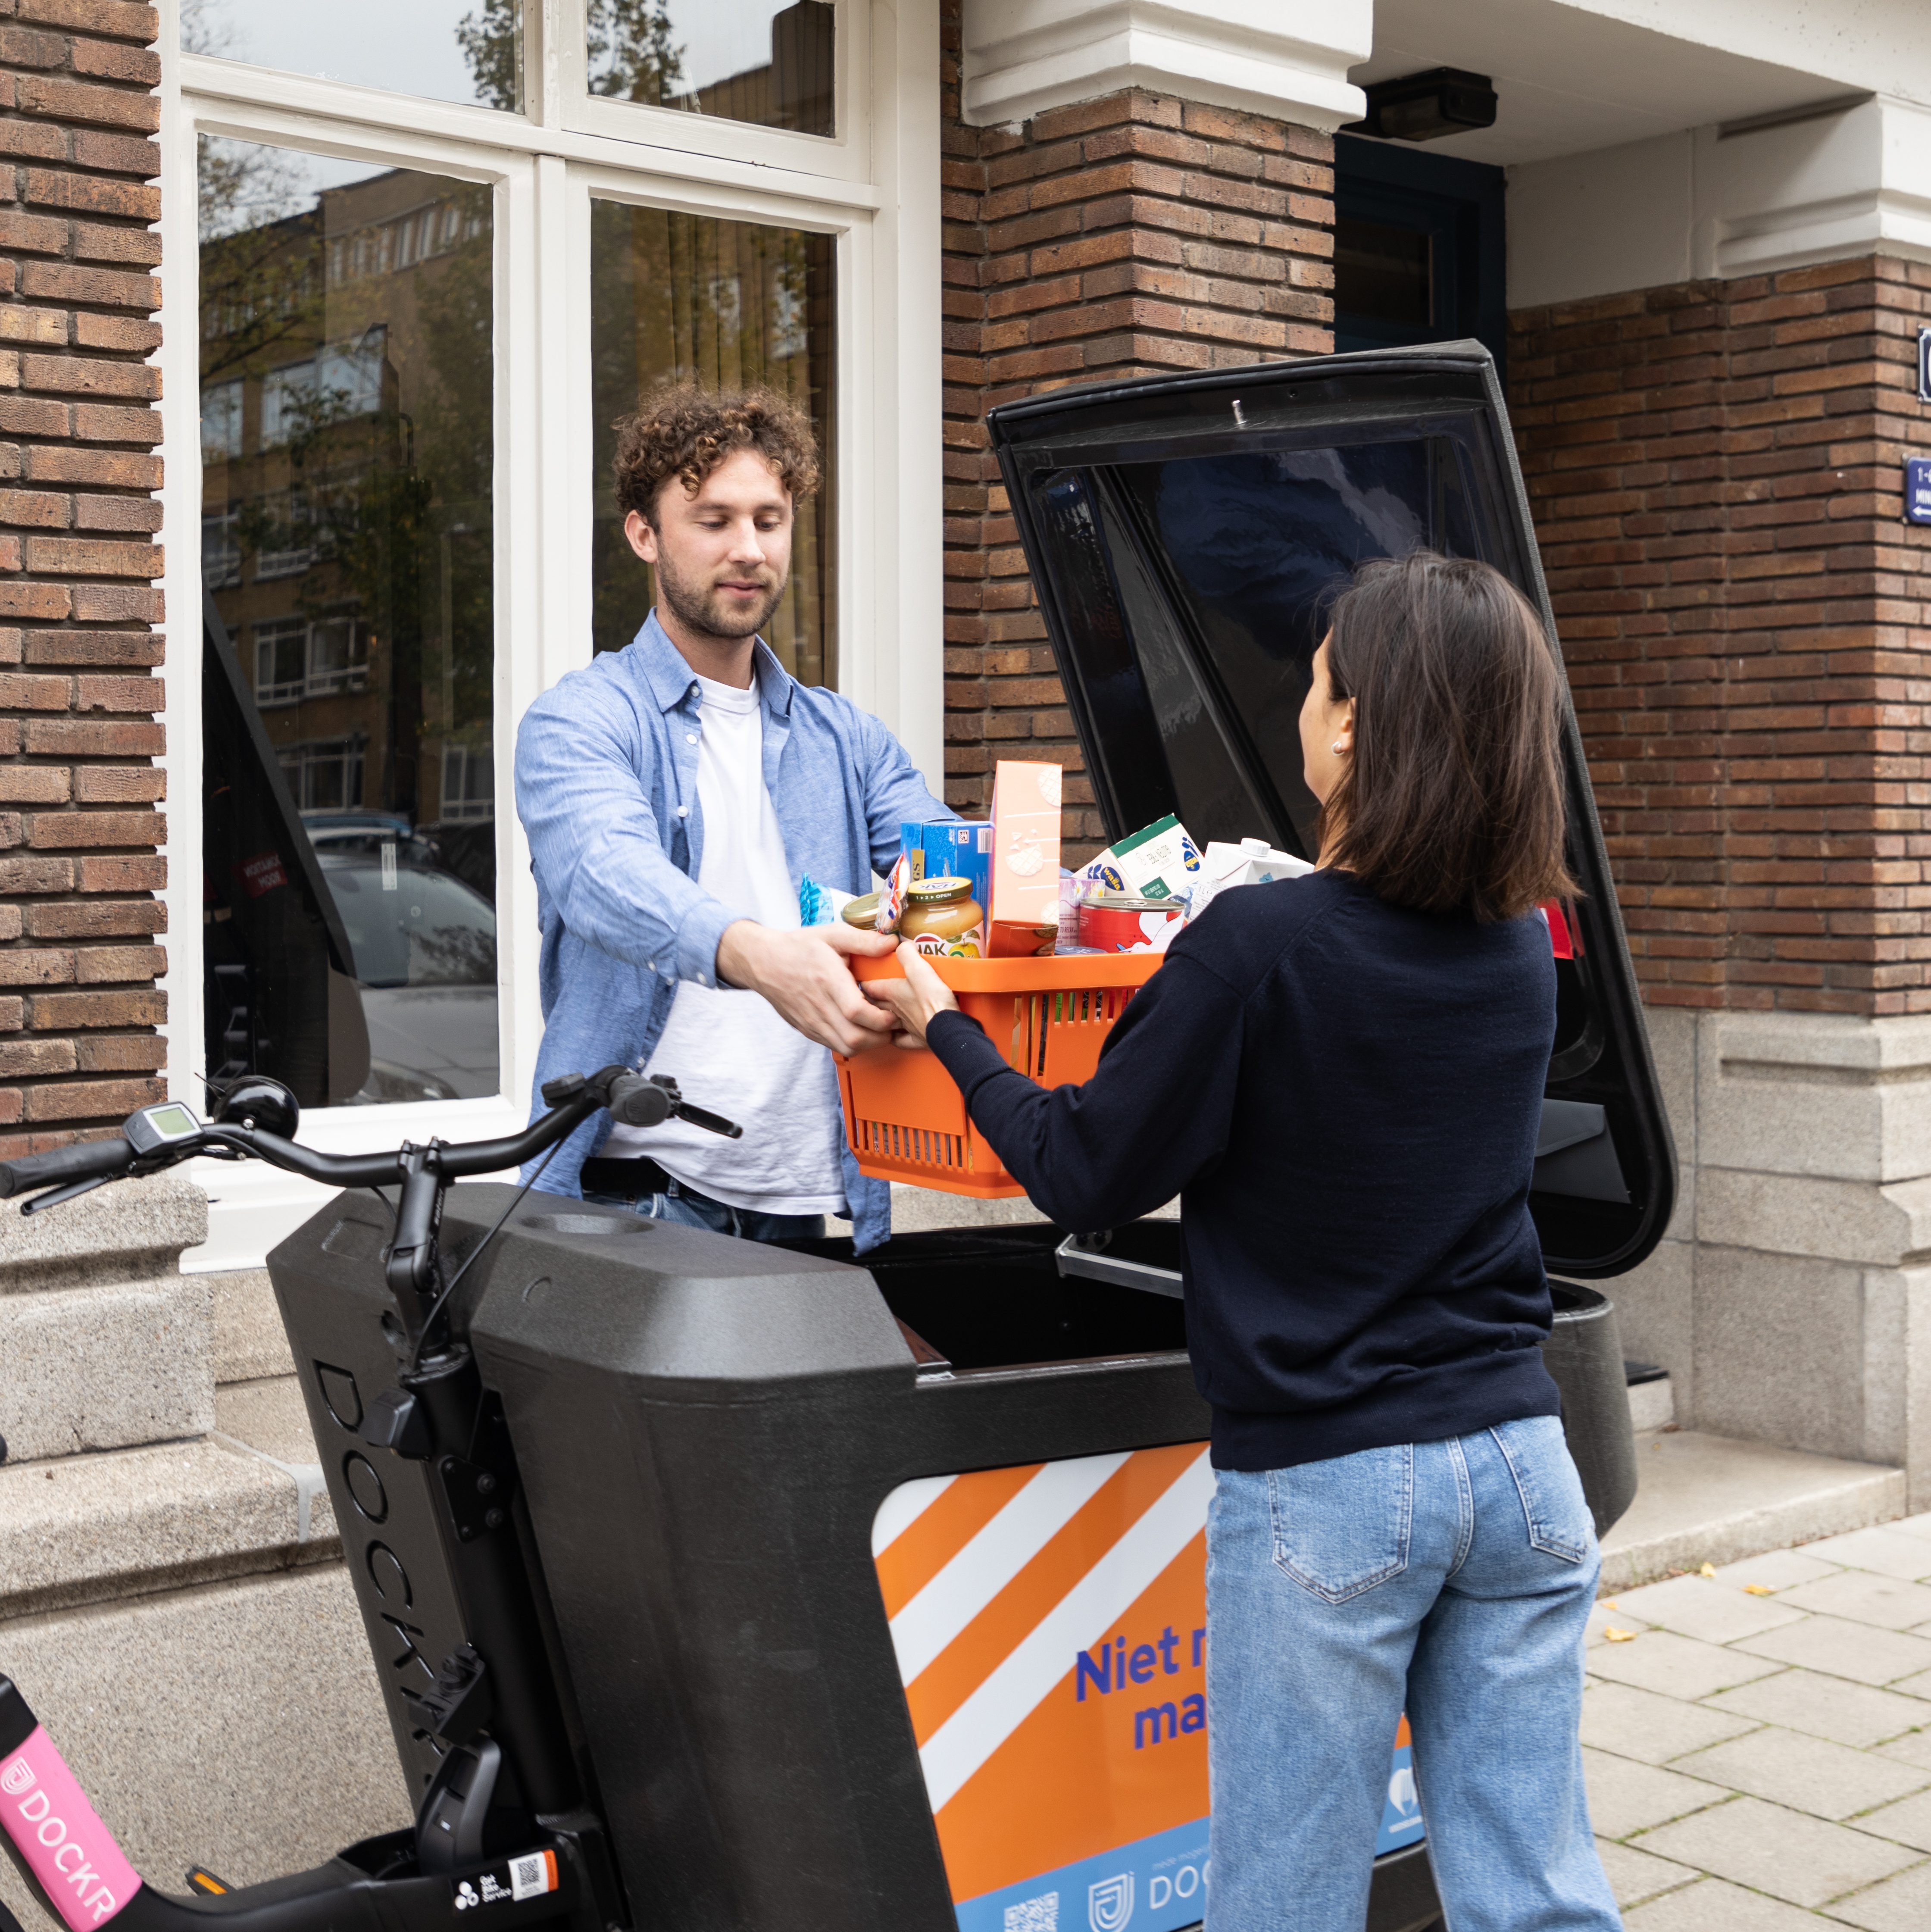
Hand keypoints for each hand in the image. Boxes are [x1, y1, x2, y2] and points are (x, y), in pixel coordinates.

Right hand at [715, 920, 897, 1055]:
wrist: (764, 963)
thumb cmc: (800, 947)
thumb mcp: (832, 935)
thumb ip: (864, 940)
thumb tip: (893, 943)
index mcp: (828, 981)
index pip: (858, 1012)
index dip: (882, 1018)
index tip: (894, 1009)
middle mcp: (819, 1007)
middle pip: (855, 1038)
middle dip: (882, 1035)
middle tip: (893, 1021)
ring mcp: (812, 1022)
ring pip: (847, 1047)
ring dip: (869, 1042)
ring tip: (878, 1025)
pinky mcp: (808, 1030)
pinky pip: (835, 1046)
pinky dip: (853, 1042)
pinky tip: (860, 1027)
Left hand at [861, 942, 960, 1047]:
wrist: (948, 1029)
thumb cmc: (933, 1001)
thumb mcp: (919, 968)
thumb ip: (907, 954)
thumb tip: (902, 945)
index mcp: (891, 993)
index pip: (869, 986)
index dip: (863, 981)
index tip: (859, 978)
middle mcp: (894, 1010)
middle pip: (875, 1004)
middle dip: (870, 999)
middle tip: (867, 994)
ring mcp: (904, 1026)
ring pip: (885, 1022)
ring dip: (881, 1017)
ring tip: (879, 1012)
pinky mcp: (917, 1038)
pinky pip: (901, 1040)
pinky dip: (897, 1037)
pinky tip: (895, 1035)